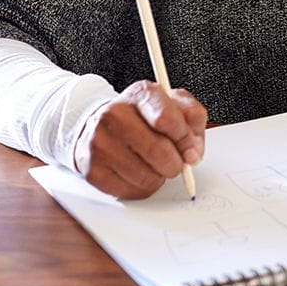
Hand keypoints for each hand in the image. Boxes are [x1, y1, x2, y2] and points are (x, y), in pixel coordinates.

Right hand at [75, 80, 206, 198]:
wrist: (101, 126)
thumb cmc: (143, 118)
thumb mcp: (173, 105)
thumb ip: (192, 118)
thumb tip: (193, 150)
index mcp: (140, 94)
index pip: (166, 118)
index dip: (185, 140)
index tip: (190, 150)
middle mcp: (114, 114)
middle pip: (158, 151)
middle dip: (175, 164)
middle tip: (175, 163)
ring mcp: (100, 142)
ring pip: (145, 176)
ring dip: (158, 177)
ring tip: (153, 165)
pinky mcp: (93, 170)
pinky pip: (131, 191)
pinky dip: (142, 188)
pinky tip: (138, 173)